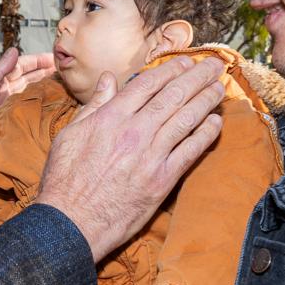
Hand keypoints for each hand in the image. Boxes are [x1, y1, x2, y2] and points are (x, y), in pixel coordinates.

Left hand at [0, 48, 56, 182]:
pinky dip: (41, 116)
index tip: (55, 57)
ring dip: (47, 94)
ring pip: (32, 100)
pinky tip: (55, 115)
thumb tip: (14, 50)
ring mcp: (6, 115)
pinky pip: (28, 122)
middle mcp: (3, 98)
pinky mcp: (8, 132)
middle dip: (47, 75)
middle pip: (30, 82)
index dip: (37, 61)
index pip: (21, 68)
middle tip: (69, 72)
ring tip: (68, 91)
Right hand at [36, 57, 224, 261]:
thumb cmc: (64, 180)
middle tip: (214, 66)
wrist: (71, 222)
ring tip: (219, 87)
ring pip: (186, 119)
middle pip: (173, 96)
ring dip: (206, 100)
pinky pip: (191, 151)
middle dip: (196, 77)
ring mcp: (151, 156)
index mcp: (110, 118)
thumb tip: (108, 79)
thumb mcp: (69, 136)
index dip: (170, 69)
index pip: (147, 84)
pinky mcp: (162, 180)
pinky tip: (216, 122)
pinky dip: (206, 134)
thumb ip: (93, 106)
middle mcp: (134, 132)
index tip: (185, 61)